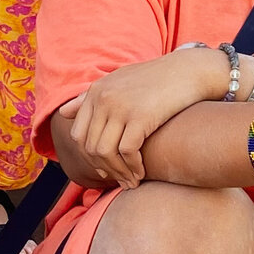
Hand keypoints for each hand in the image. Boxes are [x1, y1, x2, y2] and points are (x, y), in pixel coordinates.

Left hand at [59, 48, 221, 188]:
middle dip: (104, 169)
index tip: (104, 168)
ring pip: (105, 153)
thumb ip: (89, 98)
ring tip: (131, 181)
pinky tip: (141, 173)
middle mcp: (103, 98)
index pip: (78, 134)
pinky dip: (133, 167)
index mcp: (96, 91)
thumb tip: (64, 112)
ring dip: (118, 172)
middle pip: (90, 147)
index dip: (89, 156)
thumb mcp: (118, 81)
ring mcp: (120, 107)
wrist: (189, 71)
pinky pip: (127, 152)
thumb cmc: (156, 79)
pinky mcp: (140, 117)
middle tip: (119, 180)